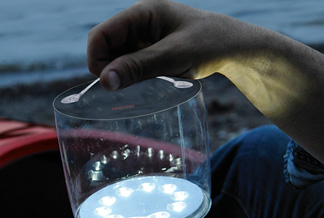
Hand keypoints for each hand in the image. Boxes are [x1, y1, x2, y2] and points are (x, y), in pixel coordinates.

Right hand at [87, 0, 323, 163]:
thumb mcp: (173, 57)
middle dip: (111, 70)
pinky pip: (129, 65)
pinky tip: (149, 83)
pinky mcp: (149, 51)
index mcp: (141, 13)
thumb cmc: (209, 44)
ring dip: (124, 76)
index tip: (110, 85)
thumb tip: (104, 81)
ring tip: (145, 85)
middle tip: (130, 89)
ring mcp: (142, 37)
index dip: (97, 61)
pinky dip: (133, 78)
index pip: (100, 36)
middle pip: (105, 48)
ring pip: (115, 60)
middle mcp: (137, 23)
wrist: (235, 47)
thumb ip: (138, 68)